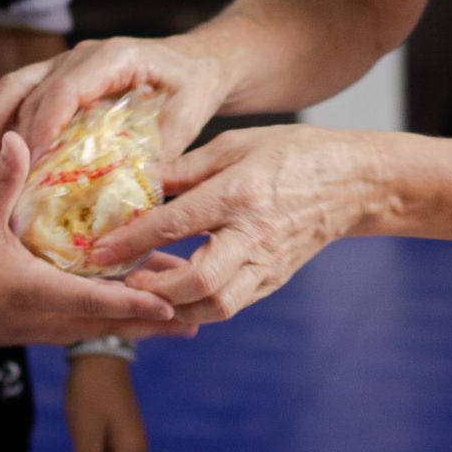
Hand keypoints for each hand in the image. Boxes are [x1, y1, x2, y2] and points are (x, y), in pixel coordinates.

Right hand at [0, 36, 229, 172]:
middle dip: (20, 137)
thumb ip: (161, 150)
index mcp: (116, 57)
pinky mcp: (60, 73)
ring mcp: (68, 60)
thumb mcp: (188, 118)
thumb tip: (131, 191)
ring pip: (19, 87)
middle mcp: (85, 53)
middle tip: (10, 182)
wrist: (197, 62)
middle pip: (37, 93)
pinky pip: (22, 89)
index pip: (66, 90)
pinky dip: (4, 117)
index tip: (35, 163)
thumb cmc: (194, 86)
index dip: (45, 126)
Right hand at [0, 138, 190, 346]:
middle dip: (152, 323)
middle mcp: (37, 320)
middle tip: (198, 319)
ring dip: (130, 324)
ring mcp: (28, 332)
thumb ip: (3, 179)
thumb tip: (17, 133)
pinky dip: (101, 322)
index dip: (137, 302)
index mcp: (31, 293)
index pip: (95, 301)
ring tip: (171, 314)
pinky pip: (71, 331)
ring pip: (92, 332)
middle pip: (106, 327)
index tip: (174, 302)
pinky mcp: (18, 333)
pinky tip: (117, 310)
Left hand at [88, 124, 384, 322]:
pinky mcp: (274, 280)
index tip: (98, 249)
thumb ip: (186, 168)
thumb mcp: (237, 144)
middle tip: (122, 280)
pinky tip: (175, 292)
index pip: (177, 223)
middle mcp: (254, 235)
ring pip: (216, 306)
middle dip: (154, 289)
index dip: (133, 240)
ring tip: (146, 290)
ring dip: (174, 307)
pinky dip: (198, 307)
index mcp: (241, 194)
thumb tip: (138, 181)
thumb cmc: (295, 154)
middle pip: (199, 282)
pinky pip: (231, 305)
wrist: (353, 183)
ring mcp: (267, 264)